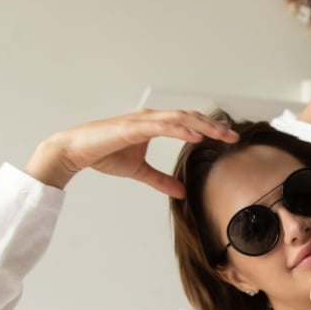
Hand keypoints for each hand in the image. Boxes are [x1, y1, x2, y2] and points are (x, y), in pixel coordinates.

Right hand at [24, 109, 237, 196]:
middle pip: (190, 117)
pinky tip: (196, 135)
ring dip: (203, 125)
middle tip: (235, 136)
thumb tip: (181, 193)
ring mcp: (143, 120)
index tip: (229, 138)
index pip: (189, 122)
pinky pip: (162, 125)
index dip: (209, 128)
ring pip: (180, 118)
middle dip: (214, 126)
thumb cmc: (104, 155)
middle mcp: (151, 117)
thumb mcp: (139, 171)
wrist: (76, 151)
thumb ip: (160, 180)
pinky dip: (181, 129)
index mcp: (154, 124)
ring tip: (222, 134)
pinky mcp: (133, 126)